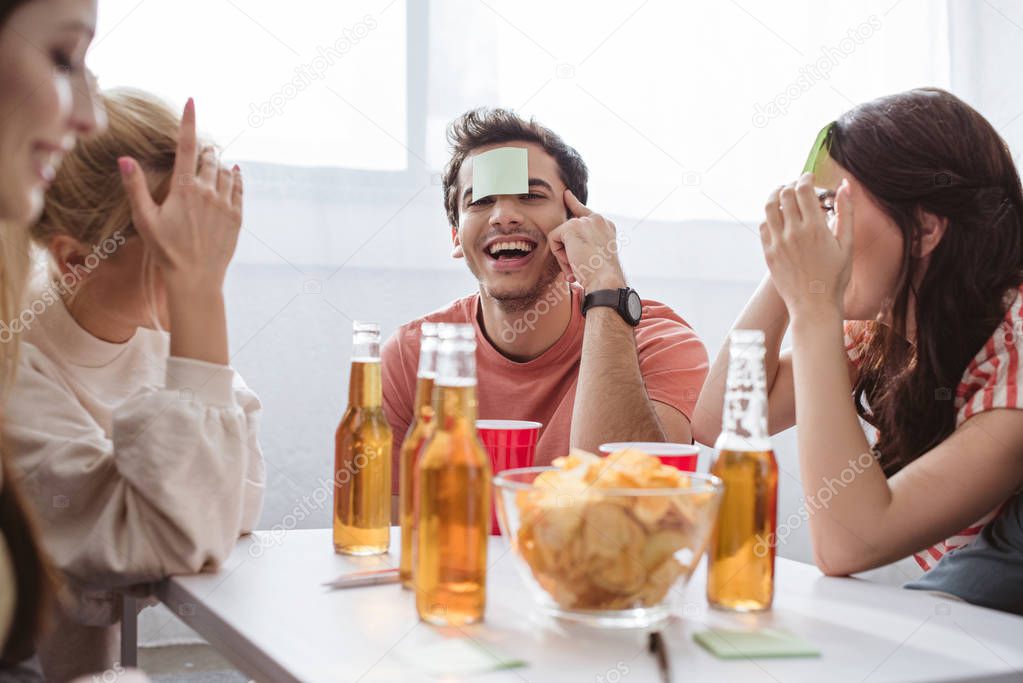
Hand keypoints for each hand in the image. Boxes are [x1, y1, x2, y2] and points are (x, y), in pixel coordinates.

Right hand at [118, 98, 242, 293]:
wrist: (196, 278)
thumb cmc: (166, 250)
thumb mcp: (144, 219)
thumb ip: (135, 186)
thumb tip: (124, 157)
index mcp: (184, 189)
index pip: (187, 146)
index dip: (189, 121)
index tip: (192, 100)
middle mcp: (208, 192)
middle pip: (209, 158)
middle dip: (204, 151)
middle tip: (200, 152)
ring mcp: (225, 204)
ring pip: (226, 171)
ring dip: (219, 164)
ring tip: (213, 164)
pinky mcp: (237, 216)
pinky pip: (239, 187)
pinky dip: (236, 177)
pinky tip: (234, 173)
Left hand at [548, 190, 626, 292]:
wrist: (606, 279)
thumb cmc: (602, 275)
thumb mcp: (597, 255)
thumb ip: (585, 244)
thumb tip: (570, 248)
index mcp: (606, 226)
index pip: (585, 211)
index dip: (573, 203)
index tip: (566, 194)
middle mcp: (597, 219)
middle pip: (568, 230)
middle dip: (568, 251)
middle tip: (578, 268)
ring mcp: (585, 221)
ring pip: (561, 237)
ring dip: (564, 255)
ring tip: (577, 266)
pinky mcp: (572, 226)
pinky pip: (553, 239)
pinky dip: (558, 255)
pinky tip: (572, 261)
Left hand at [761, 173, 852, 317]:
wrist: (814, 305)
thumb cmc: (835, 276)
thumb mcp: (847, 244)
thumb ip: (846, 212)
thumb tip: (845, 186)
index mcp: (815, 227)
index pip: (803, 189)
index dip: (805, 177)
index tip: (809, 177)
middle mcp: (793, 232)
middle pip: (784, 194)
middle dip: (791, 185)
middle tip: (797, 186)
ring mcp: (778, 243)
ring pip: (769, 207)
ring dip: (775, 196)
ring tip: (782, 194)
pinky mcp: (769, 253)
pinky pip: (764, 226)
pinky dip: (770, 216)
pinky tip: (778, 217)